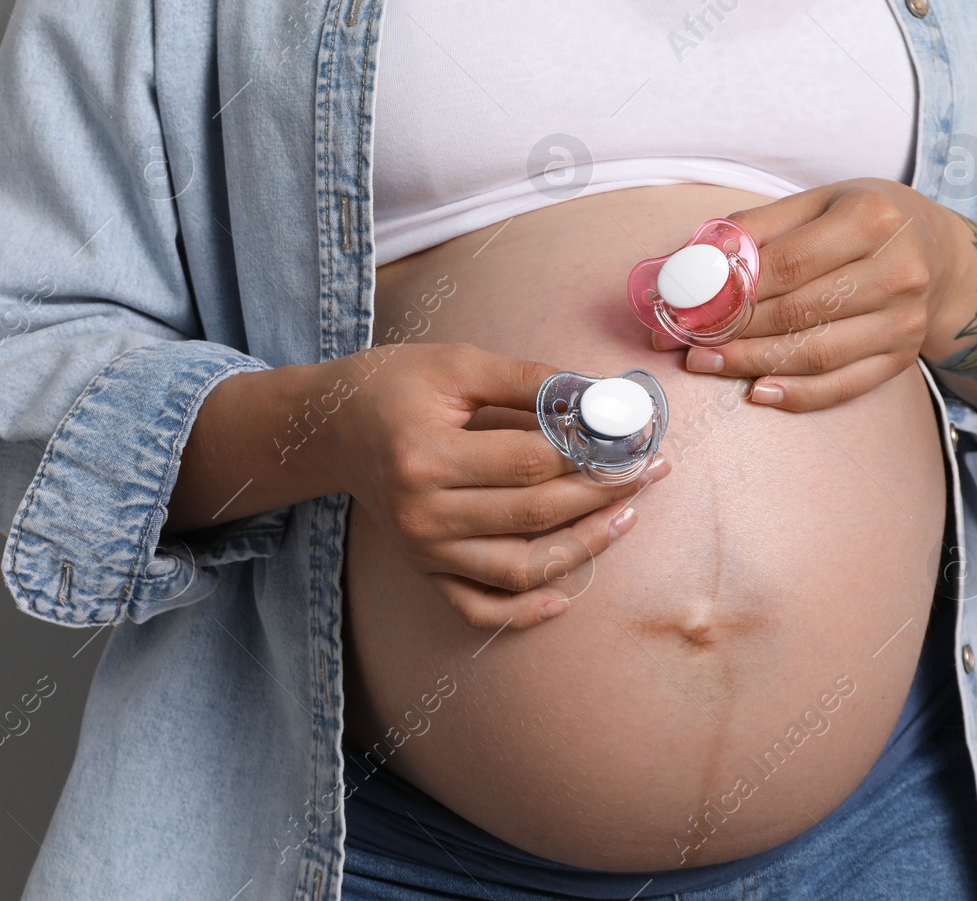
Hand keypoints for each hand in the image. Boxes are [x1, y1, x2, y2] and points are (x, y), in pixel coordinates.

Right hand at [330, 342, 669, 629]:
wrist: (330, 428)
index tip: (634, 438)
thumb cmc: (394, 385)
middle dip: (602, 494)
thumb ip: (530, 380)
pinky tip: (565, 596)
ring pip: (519, 568)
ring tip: (625, 516)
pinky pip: (478, 609)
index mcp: (426, 456)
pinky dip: (524, 612)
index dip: (591, 453)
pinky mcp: (424, 569)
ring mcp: (422, 549)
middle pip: (534, 515)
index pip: (530, 463)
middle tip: (647, 470)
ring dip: (583, 547)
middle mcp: (422, 512)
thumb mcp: (457, 365)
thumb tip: (602, 397)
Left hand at [651, 179, 976, 411]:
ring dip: (752, 364)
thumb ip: (756, 228)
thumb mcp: (817, 202)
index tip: (685, 304)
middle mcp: (897, 272)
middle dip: (732, 331)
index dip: (730, 289)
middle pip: (798, 312)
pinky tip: (757, 392)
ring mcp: (904, 321)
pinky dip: (798, 394)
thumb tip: (693, 262)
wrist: (940, 255)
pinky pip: (843, 385)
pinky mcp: (903, 358)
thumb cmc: (864, 222)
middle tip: (684, 341)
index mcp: (871, 220)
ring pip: (815, 353)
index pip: (787, 264)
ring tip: (706, 364)